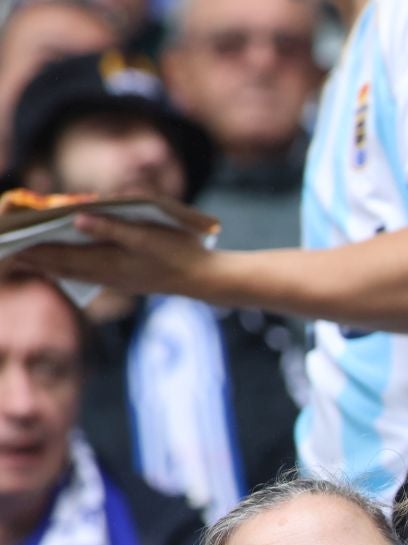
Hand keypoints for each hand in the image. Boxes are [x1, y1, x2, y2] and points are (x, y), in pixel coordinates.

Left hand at [15, 214, 216, 298]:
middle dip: (33, 258)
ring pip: (71, 273)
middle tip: (8, 251)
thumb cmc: (180, 252)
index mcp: (108, 263)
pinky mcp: (124, 280)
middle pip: (59, 267)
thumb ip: (112, 227)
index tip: (9, 243)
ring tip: (26, 257)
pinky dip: (67, 269)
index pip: (59, 257)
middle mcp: (106, 275)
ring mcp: (115, 280)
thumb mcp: (147, 234)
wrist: (205, 280)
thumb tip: (76, 217)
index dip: (32, 250)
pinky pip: (85, 275)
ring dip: (48, 265)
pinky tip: (61, 266)